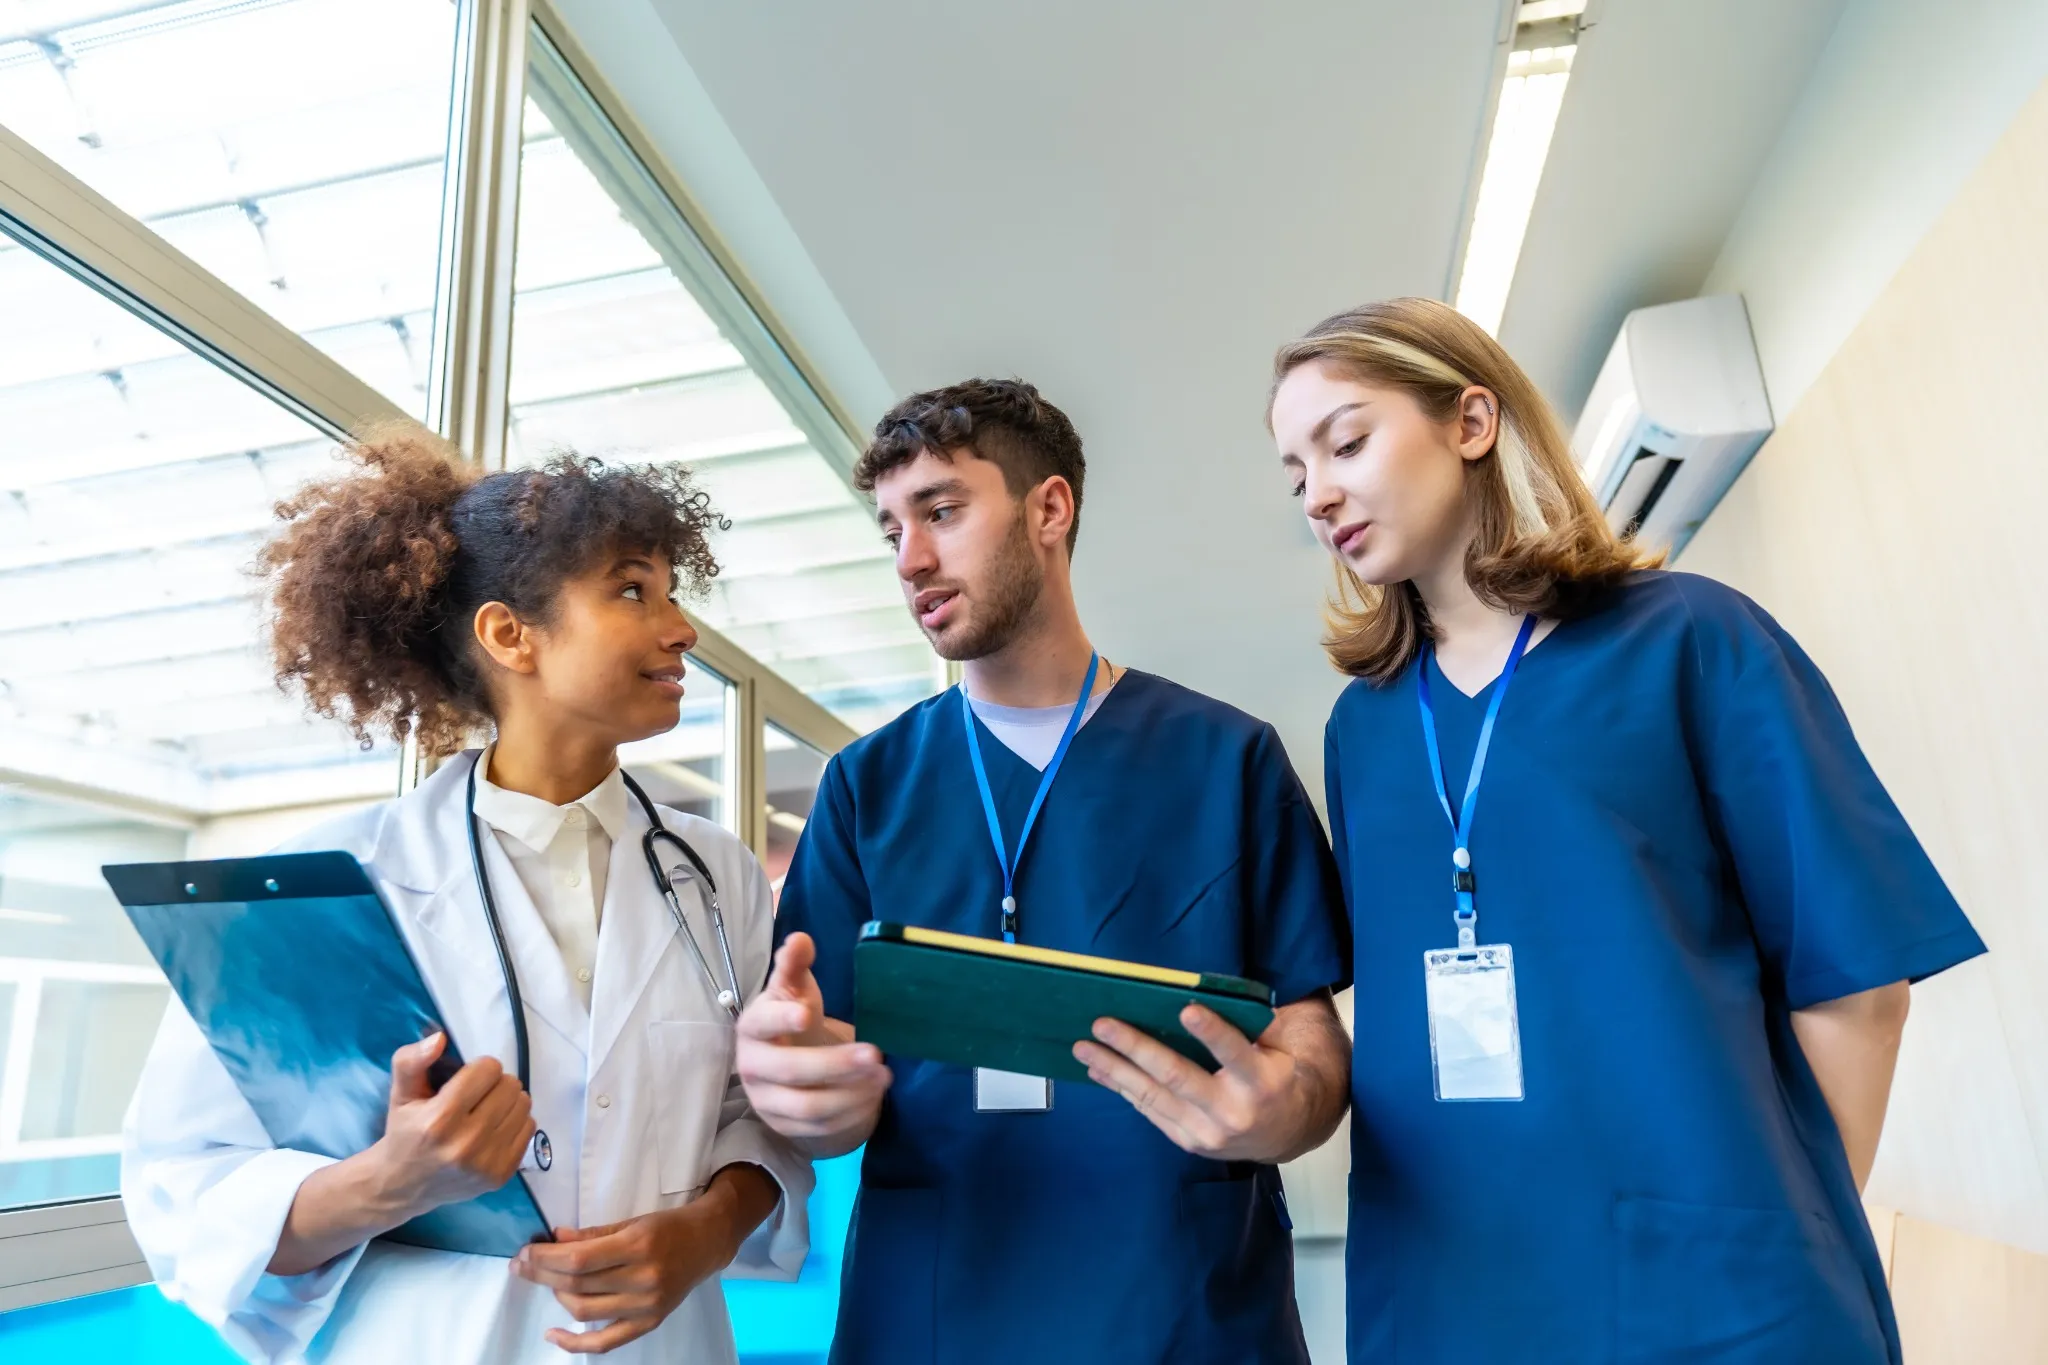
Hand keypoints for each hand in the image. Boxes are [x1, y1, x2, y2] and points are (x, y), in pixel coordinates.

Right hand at [370, 1032, 534, 1217]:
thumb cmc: (405, 1133)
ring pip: (524, 1105)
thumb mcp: (400, 1093)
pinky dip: (515, 1123)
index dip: (478, 1069)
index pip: (488, 1070)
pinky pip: (530, 1128)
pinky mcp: (501, 1175)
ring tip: (486, 1110)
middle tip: (477, 1096)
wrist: (403, 1186)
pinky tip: (493, 1129)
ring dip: (508, 1102)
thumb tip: (440, 1038)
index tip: (466, 1080)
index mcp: (440, 1119)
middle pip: (510, 1085)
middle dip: (495, 1083)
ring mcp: (486, 1163)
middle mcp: (466, 1143)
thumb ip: (412, 1061)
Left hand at [510, 1188, 746, 1352]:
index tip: (525, 1252)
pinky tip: (553, 1335)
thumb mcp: (631, 1221)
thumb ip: (593, 1234)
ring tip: (548, 1282)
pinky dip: (575, 1343)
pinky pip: (605, 1342)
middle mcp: (643, 1279)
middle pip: (578, 1284)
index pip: (580, 1259)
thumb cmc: (668, 1226)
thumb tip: (555, 1240)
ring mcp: (646, 1306)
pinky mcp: (649, 1323)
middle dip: (542, 1274)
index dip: (546, 1258)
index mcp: (638, 1246)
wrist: (707, 1243)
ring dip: (556, 1296)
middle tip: (521, 1264)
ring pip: (585, 1310)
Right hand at [734, 933, 890, 1153]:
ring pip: (808, 1106)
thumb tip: (800, 939)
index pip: (761, 1023)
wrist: (787, 1066)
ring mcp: (765, 1102)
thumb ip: (795, 965)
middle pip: (792, 1071)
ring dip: (850, 1093)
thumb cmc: (794, 1017)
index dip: (781, 1019)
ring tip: (884, 1077)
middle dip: (836, 1064)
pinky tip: (873, 1098)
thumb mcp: (794, 989)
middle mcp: (752, 1067)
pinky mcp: (783, 1128)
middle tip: (876, 1053)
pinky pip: (819, 1129)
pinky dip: (850, 1115)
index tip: (808, 1013)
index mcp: (753, 1027)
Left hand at [1074, 1004, 1313, 1161]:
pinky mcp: (1188, 1142)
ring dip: (1114, 1068)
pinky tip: (1099, 1069)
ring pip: (1153, 1096)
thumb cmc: (1273, 1075)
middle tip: (1102, 1023)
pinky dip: (1121, 1087)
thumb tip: (1196, 996)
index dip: (1211, 1033)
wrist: (1284, 1133)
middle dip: (1136, 1047)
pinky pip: (1149, 1110)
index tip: (1186, 1010)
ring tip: (1084, 1047)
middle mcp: (1232, 1111)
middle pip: (1177, 1076)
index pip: (1234, 1053)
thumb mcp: (1275, 1050)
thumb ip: (1247, 1027)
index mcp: (1260, 1082)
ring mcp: (1206, 1132)